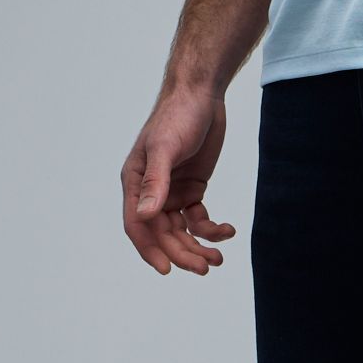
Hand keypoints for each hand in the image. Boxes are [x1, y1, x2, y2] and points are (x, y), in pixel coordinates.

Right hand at [121, 86, 235, 274]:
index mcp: (134, 183)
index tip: (168, 269)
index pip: (137, 226)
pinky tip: (227, 231)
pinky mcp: (193, 188)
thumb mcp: (165, 147)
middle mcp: (151, 192)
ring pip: (181, 231)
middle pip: (163, 234)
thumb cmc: (177, 114)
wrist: (202, 93)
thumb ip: (155, 181)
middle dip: (182, 253)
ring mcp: (172, 191)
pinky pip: (198, 217)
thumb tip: (143, 216)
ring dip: (197, 246)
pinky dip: (211, 228)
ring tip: (217, 259)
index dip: (150, 250)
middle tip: (205, 267)